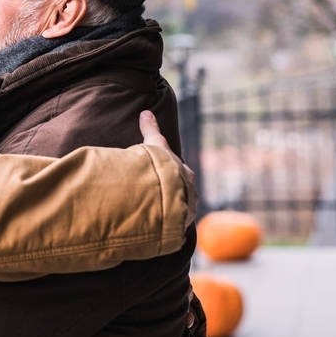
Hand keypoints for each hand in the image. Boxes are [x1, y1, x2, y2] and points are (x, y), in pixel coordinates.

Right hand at [139, 110, 197, 226]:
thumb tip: (146, 111)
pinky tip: (155, 225)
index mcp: (185, 174)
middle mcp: (189, 192)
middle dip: (173, 192)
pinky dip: (164, 223)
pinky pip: (171, 224)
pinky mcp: (178, 226)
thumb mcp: (154, 145)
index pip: (180, 172)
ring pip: (178, 209)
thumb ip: (150, 129)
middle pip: (182, 192)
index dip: (171, 172)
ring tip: (155, 212)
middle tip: (159, 194)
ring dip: (169, 210)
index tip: (165, 174)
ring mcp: (185, 211)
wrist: (168, 191)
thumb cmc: (162, 166)